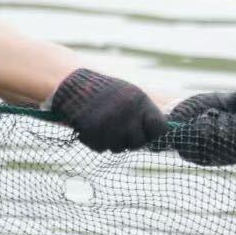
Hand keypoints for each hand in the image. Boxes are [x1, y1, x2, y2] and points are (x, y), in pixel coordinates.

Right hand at [49, 67, 167, 153]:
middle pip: (139, 143)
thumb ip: (145, 114)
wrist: (75, 85)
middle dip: (130, 140)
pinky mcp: (91, 130)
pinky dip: (95, 142)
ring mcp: (109, 123)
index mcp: (140, 102)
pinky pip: (100, 148)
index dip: (152, 133)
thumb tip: (159, 140)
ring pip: (119, 149)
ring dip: (111, 142)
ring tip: (104, 126)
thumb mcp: (130, 95)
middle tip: (119, 130)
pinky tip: (91, 127)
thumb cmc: (106, 93)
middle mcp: (127, 113)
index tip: (144, 131)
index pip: (160, 128)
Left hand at [162, 83, 235, 165]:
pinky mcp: (194, 155)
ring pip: (222, 139)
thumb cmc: (212, 108)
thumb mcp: (232, 100)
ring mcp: (214, 157)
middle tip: (225, 114)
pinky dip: (202, 123)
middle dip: (235, 122)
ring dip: (217, 121)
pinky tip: (199, 120)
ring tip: (210, 115)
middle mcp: (234, 154)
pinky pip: (202, 137)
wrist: (181, 112)